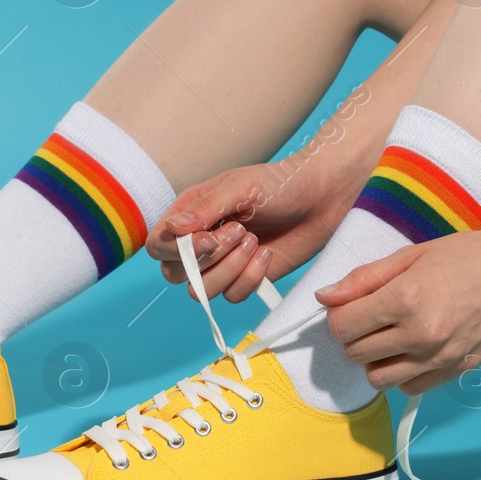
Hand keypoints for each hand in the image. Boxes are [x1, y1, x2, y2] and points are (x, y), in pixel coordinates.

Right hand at [146, 159, 358, 301]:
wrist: (322, 196)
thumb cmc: (279, 183)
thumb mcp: (240, 187)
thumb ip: (205, 209)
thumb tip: (172, 229)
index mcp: (191, 214)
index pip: (158, 246)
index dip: (177, 251)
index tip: (209, 239)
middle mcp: (201, 242)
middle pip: (175, 274)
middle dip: (208, 261)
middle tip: (240, 233)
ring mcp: (223, 263)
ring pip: (202, 292)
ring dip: (230, 270)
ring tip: (255, 241)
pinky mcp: (246, 278)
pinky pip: (232, 296)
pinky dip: (250, 278)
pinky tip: (267, 254)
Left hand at [315, 225, 480, 394]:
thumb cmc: (472, 253)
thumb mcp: (414, 254)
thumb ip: (365, 277)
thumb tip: (325, 296)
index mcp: (405, 298)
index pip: (343, 327)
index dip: (339, 316)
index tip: (350, 307)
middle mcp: (421, 333)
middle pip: (356, 354)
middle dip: (355, 337)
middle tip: (371, 318)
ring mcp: (441, 356)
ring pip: (379, 379)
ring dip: (376, 361)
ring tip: (391, 337)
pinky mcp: (459, 369)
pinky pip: (411, 388)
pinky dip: (404, 374)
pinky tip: (413, 350)